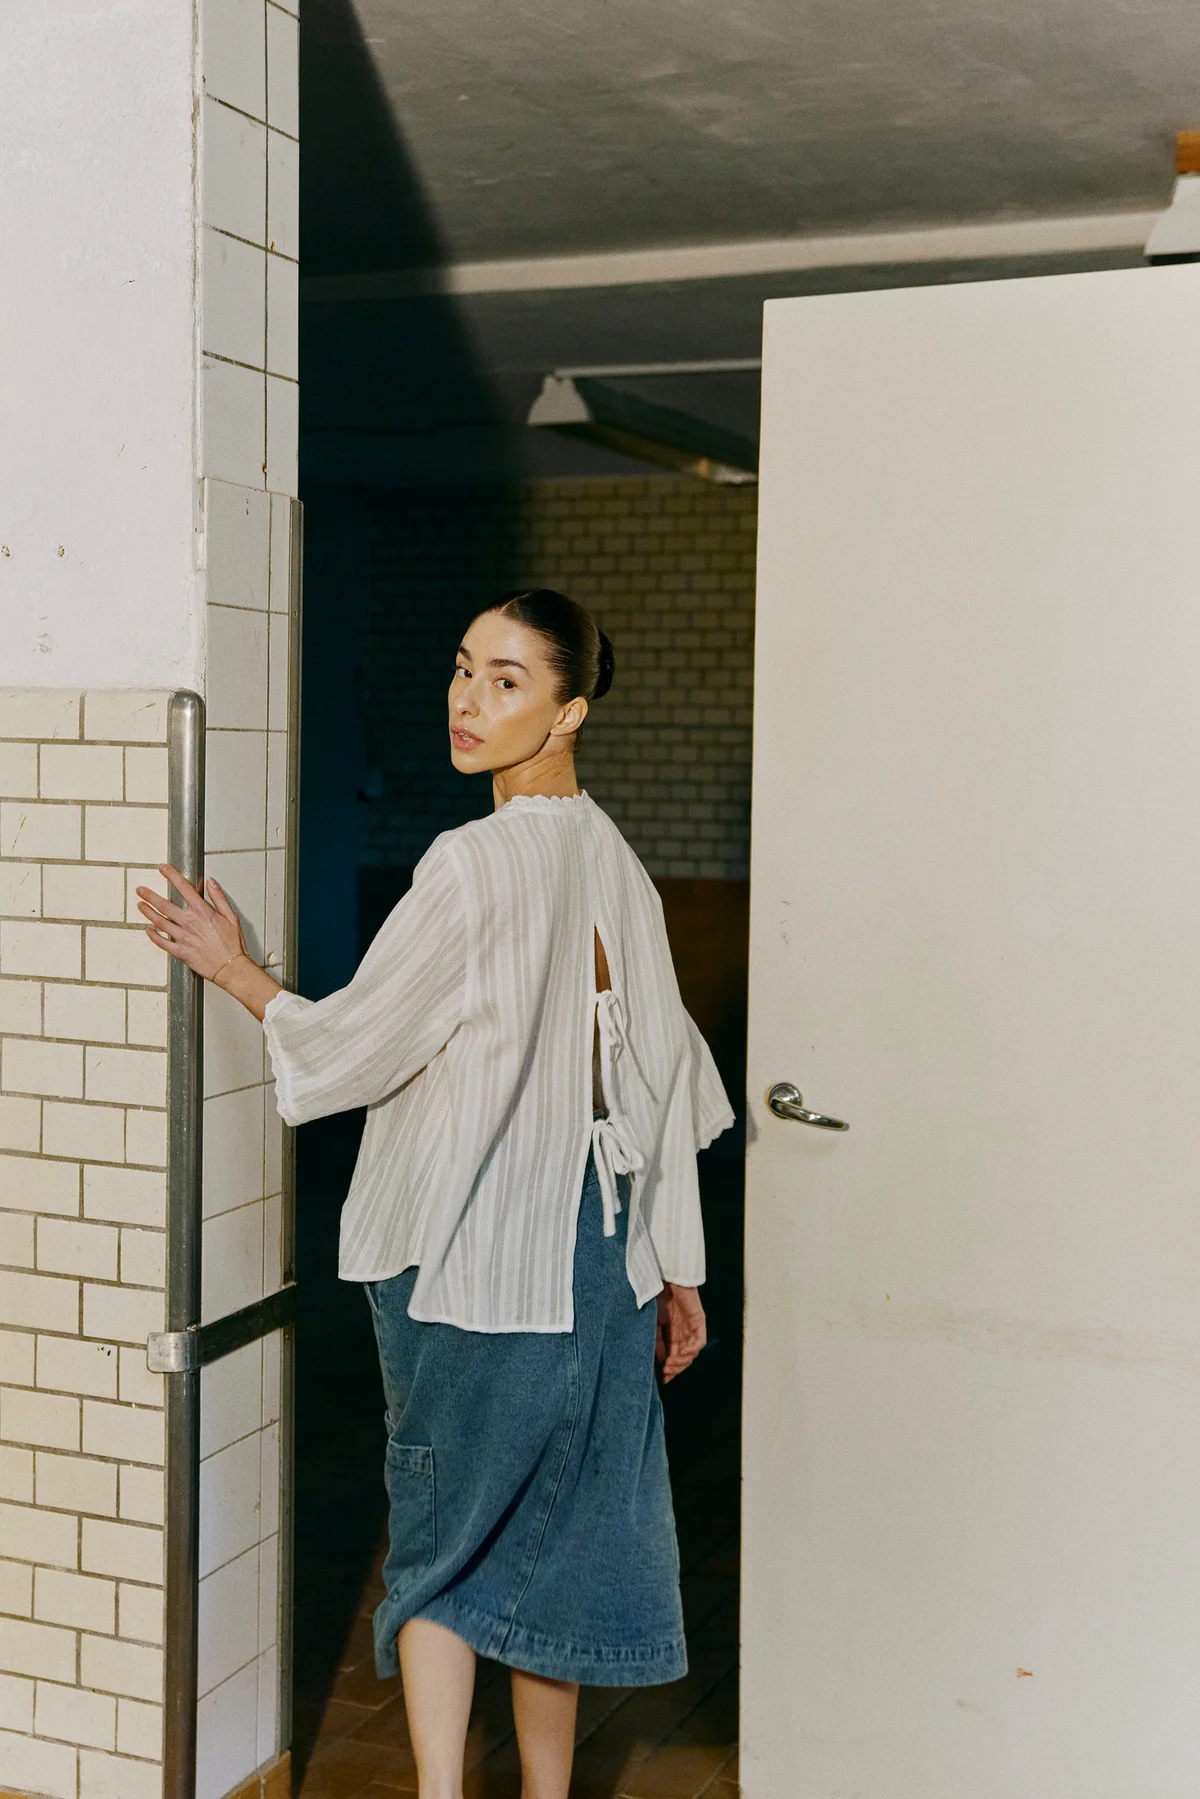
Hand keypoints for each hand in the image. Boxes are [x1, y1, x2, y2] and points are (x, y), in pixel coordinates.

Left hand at [136, 864, 247, 983]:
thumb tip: (210, 883)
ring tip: (140, 905)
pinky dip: (153, 936)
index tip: (163, 868)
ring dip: (148, 912)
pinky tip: (148, 930)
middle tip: (140, 890)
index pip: (184, 888)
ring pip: (160, 922)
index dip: (171, 875)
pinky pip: (162, 943)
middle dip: (150, 895)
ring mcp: (183, 938)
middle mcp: (190, 923)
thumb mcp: (231, 917)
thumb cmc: (233, 945)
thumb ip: (219, 898)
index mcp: (203, 912)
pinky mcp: (180, 952)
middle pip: (165, 905)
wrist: (231, 968)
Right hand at [655, 1283, 706, 1382]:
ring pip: (692, 1353)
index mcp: (672, 1334)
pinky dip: (691, 1350)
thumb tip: (661, 1362)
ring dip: (681, 1362)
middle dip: (675, 1369)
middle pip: (684, 1359)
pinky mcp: (699, 1321)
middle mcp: (683, 1333)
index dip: (669, 1370)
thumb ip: (657, 1342)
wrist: (664, 1278)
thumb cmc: (656, 1297)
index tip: (662, 1380)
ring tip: (670, 1365)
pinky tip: (681, 1354)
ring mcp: (692, 1328)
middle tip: (665, 1374)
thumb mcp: (653, 1324)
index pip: (673, 1357)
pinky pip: (699, 1342)